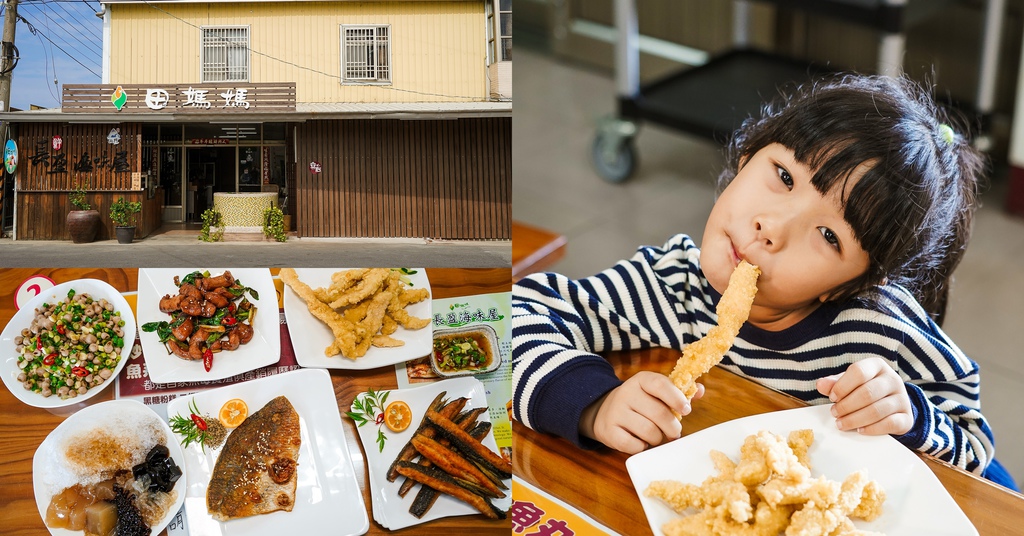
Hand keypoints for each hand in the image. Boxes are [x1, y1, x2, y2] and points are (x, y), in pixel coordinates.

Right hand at [579, 371, 702, 453]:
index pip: (660, 385)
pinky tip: (640, 441)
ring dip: (658, 438)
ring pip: (649, 431)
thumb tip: (699, 390)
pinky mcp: (609, 432)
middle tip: (674, 432)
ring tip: (656, 435)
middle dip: (673, 427)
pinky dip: (642, 447)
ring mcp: (616, 412)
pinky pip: (635, 446)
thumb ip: (678, 391)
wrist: (603, 411)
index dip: (677, 398)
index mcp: (641, 380)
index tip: (686, 410)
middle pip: (659, 413)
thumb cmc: (639, 403)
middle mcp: (626, 393)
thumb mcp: (655, 392)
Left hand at [816, 357, 912, 435]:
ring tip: (841, 423)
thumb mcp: (850, 382)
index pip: (859, 372)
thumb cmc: (866, 389)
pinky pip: (889, 424)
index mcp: (877, 366)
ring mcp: (902, 398)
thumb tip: (821, 385)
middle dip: (846, 406)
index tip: (832, 398)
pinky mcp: (907, 417)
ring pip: (876, 410)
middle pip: (867, 393)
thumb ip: (835, 383)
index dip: (842, 386)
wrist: (893, 404)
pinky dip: (872, 429)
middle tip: (835, 413)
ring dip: (855, 419)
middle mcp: (893, 379)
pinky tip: (860, 430)